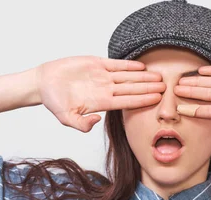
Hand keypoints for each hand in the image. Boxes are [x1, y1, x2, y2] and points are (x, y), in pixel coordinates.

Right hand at [35, 56, 165, 131]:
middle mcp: (105, 90)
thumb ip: (81, 124)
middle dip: (149, 88)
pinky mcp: (96, 64)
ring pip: (128, 77)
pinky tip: (142, 66)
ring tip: (159, 77)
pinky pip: (117, 64)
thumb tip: (96, 121)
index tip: (157, 100)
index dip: (142, 100)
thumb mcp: (66, 118)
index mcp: (101, 103)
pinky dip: (129, 64)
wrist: (44, 83)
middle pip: (132, 89)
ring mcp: (102, 77)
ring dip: (144, 77)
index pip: (127, 102)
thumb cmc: (54, 102)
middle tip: (166, 87)